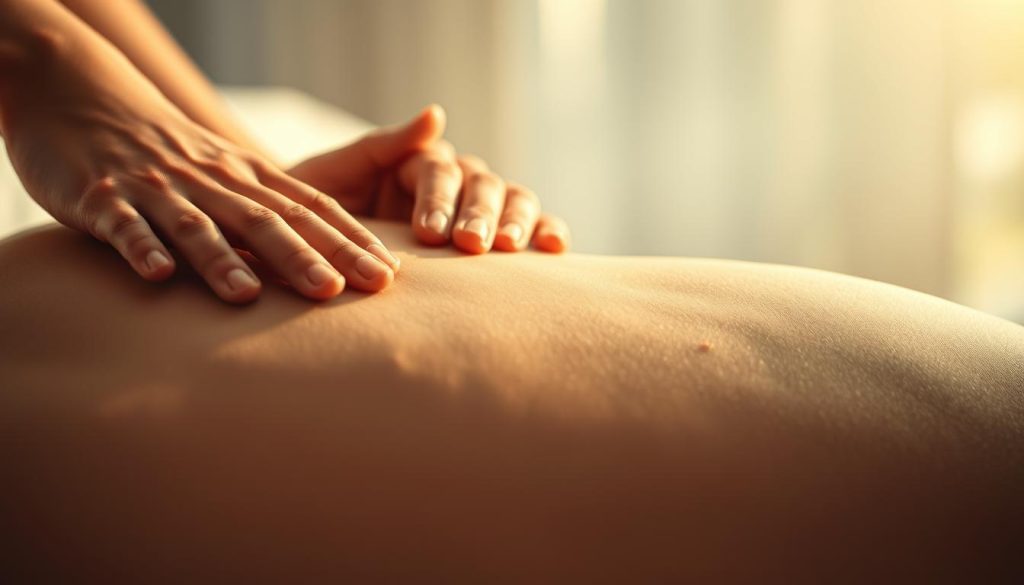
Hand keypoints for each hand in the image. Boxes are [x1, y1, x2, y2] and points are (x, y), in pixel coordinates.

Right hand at [2, 29, 398, 303]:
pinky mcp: (103, 197)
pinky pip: (124, 225)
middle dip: (305, 255)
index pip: (311, 208)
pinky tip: (157, 274)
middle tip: (341, 291)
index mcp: (248, 176)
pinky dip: (141, 247)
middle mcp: (212, 181)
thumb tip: (334, 260)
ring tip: (248, 296)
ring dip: (222, 259)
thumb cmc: (171, 153)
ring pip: (197, 224)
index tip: (387, 276)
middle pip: (266, 219)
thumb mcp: (230, 172)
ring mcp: (157, 188)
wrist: (84, 97)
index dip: (349, 241)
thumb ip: (277, 209)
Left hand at [288, 105, 570, 254]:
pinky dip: (547, 231)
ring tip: (509, 249)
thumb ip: (386, 143)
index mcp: (418, 163)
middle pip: (483, 183)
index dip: (438, 197)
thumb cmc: (322, 208)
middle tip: (472, 243)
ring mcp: (476, 208)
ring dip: (516, 221)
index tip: (429, 232)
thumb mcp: (340, 172)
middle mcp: (455, 181)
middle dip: (480, 212)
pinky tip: (554, 247)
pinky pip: (529, 228)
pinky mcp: (494, 238)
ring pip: (512, 201)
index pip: (440, 170)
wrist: (316, 250)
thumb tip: (435, 113)